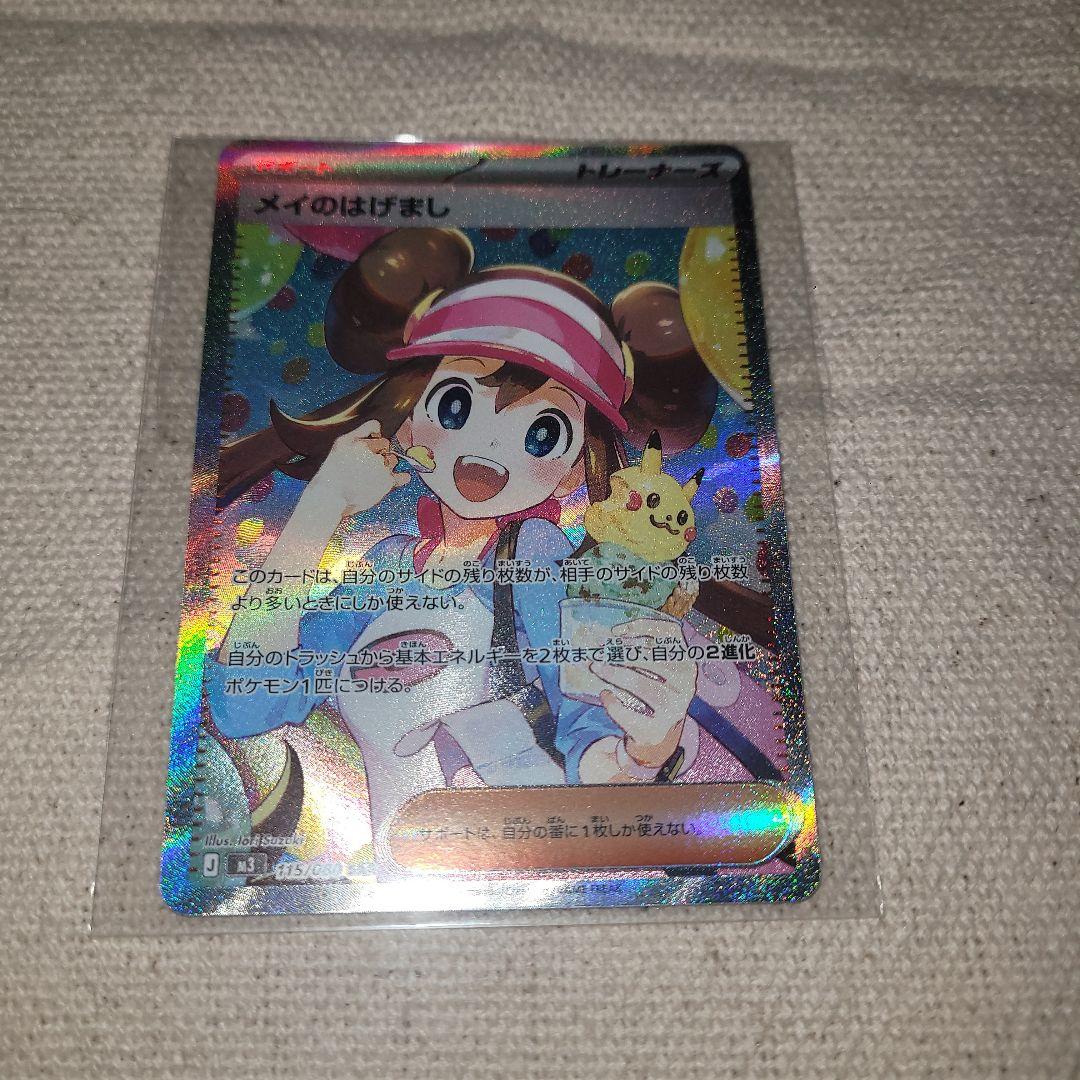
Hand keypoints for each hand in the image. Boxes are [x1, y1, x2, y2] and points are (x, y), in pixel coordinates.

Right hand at [311, 421, 409, 513]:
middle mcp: (369, 451)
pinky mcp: (387, 481)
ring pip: (393, 460)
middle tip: (367, 466)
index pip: (375, 426)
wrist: (330, 498)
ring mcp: (379, 466)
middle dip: (380, 452)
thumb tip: (379, 429)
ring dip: (386, 465)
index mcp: (355, 441)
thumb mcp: (339, 446)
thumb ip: (359, 433)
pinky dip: (400, 478)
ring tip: (372, 477)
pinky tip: (396, 479)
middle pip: (386, 444)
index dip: (375, 435)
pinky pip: (402, 476)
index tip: (372, 444)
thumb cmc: (332, 474)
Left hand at [589, 617, 696, 768]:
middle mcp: (686, 685)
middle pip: (652, 658)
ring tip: (597, 668)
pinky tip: (605, 695)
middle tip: (599, 654)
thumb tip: (610, 637)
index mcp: (687, 664)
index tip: (616, 632)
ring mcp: (674, 709)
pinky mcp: (656, 730)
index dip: (643, 627)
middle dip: (621, 654)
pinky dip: (612, 703)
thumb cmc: (654, 695)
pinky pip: (628, 712)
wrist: (658, 739)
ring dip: (614, 674)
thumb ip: (642, 653)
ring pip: (640, 684)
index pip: (670, 633)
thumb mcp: (657, 673)